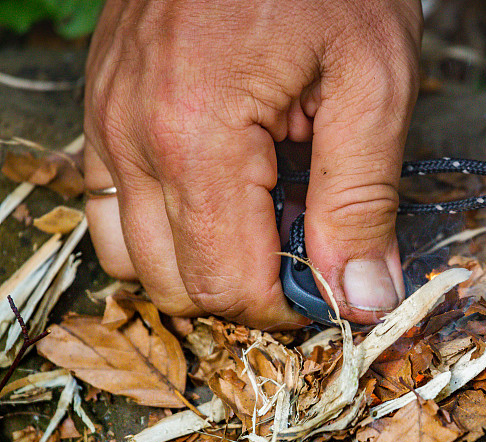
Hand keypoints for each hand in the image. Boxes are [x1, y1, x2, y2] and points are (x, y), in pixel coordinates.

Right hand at [84, 0, 421, 328]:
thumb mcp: (374, 84)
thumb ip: (364, 202)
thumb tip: (363, 297)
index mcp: (197, 135)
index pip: (225, 284)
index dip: (286, 306)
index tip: (333, 284)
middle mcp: (131, 136)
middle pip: (174, 284)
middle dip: (248, 288)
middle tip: (308, 245)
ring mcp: (105, 121)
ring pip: (134, 255)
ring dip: (204, 260)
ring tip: (267, 214)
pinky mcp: (105, 109)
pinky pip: (115, 206)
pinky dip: (169, 223)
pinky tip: (224, 189)